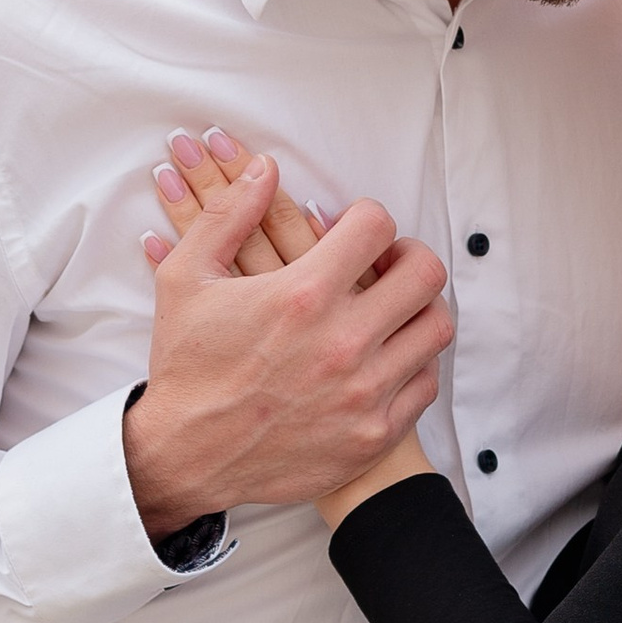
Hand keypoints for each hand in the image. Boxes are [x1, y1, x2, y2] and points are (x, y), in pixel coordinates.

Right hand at [125, 130, 453, 530]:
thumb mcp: (186, 278)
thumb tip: (265, 167)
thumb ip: (227, 215)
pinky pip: (425, 383)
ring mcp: (364, 391)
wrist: (185, 455)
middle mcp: (343, 342)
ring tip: (392, 308)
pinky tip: (386, 356)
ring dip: (418, 308)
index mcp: (303, 295)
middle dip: (408, 256)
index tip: (356, 230)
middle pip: (424, 273)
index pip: (377, 226)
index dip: (368, 218)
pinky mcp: (373, 433)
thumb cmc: (187, 365)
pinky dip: (413, 363)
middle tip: (388, 263)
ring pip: (435, 328)